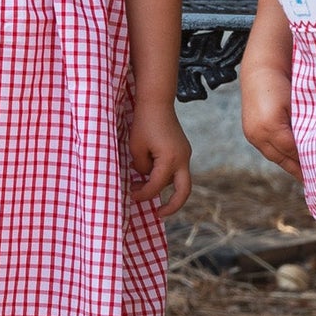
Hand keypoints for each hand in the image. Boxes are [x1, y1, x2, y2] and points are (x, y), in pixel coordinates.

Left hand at [129, 101, 191, 217]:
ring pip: (176, 180)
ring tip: (138, 183)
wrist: (157, 101)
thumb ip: (141, 168)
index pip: (155, 186)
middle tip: (159, 214)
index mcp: (170, 159)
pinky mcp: (182, 150)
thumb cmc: (144, 123)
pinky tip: (146, 172)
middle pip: (183, 191)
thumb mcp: (136, 148)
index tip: (131, 195)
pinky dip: (163, 175)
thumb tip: (146, 177)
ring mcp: (185, 154)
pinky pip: (175, 169)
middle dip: (172, 206)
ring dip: (160, 185)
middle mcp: (182, 158)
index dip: (142, 194)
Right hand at [241, 68, 301, 178]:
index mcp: (271, 127)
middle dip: (298, 169)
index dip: (308, 162)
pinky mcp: (250, 132)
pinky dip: (281, 155)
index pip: (294, 151)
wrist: (260, 69)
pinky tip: (292, 159)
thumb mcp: (297, 105)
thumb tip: (315, 147)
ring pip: (275, 156)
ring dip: (289, 164)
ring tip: (305, 173)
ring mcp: (252, 135)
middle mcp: (258, 135)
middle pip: (283, 159)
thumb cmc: (281, 83)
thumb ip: (302, 126)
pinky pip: (268, 150)